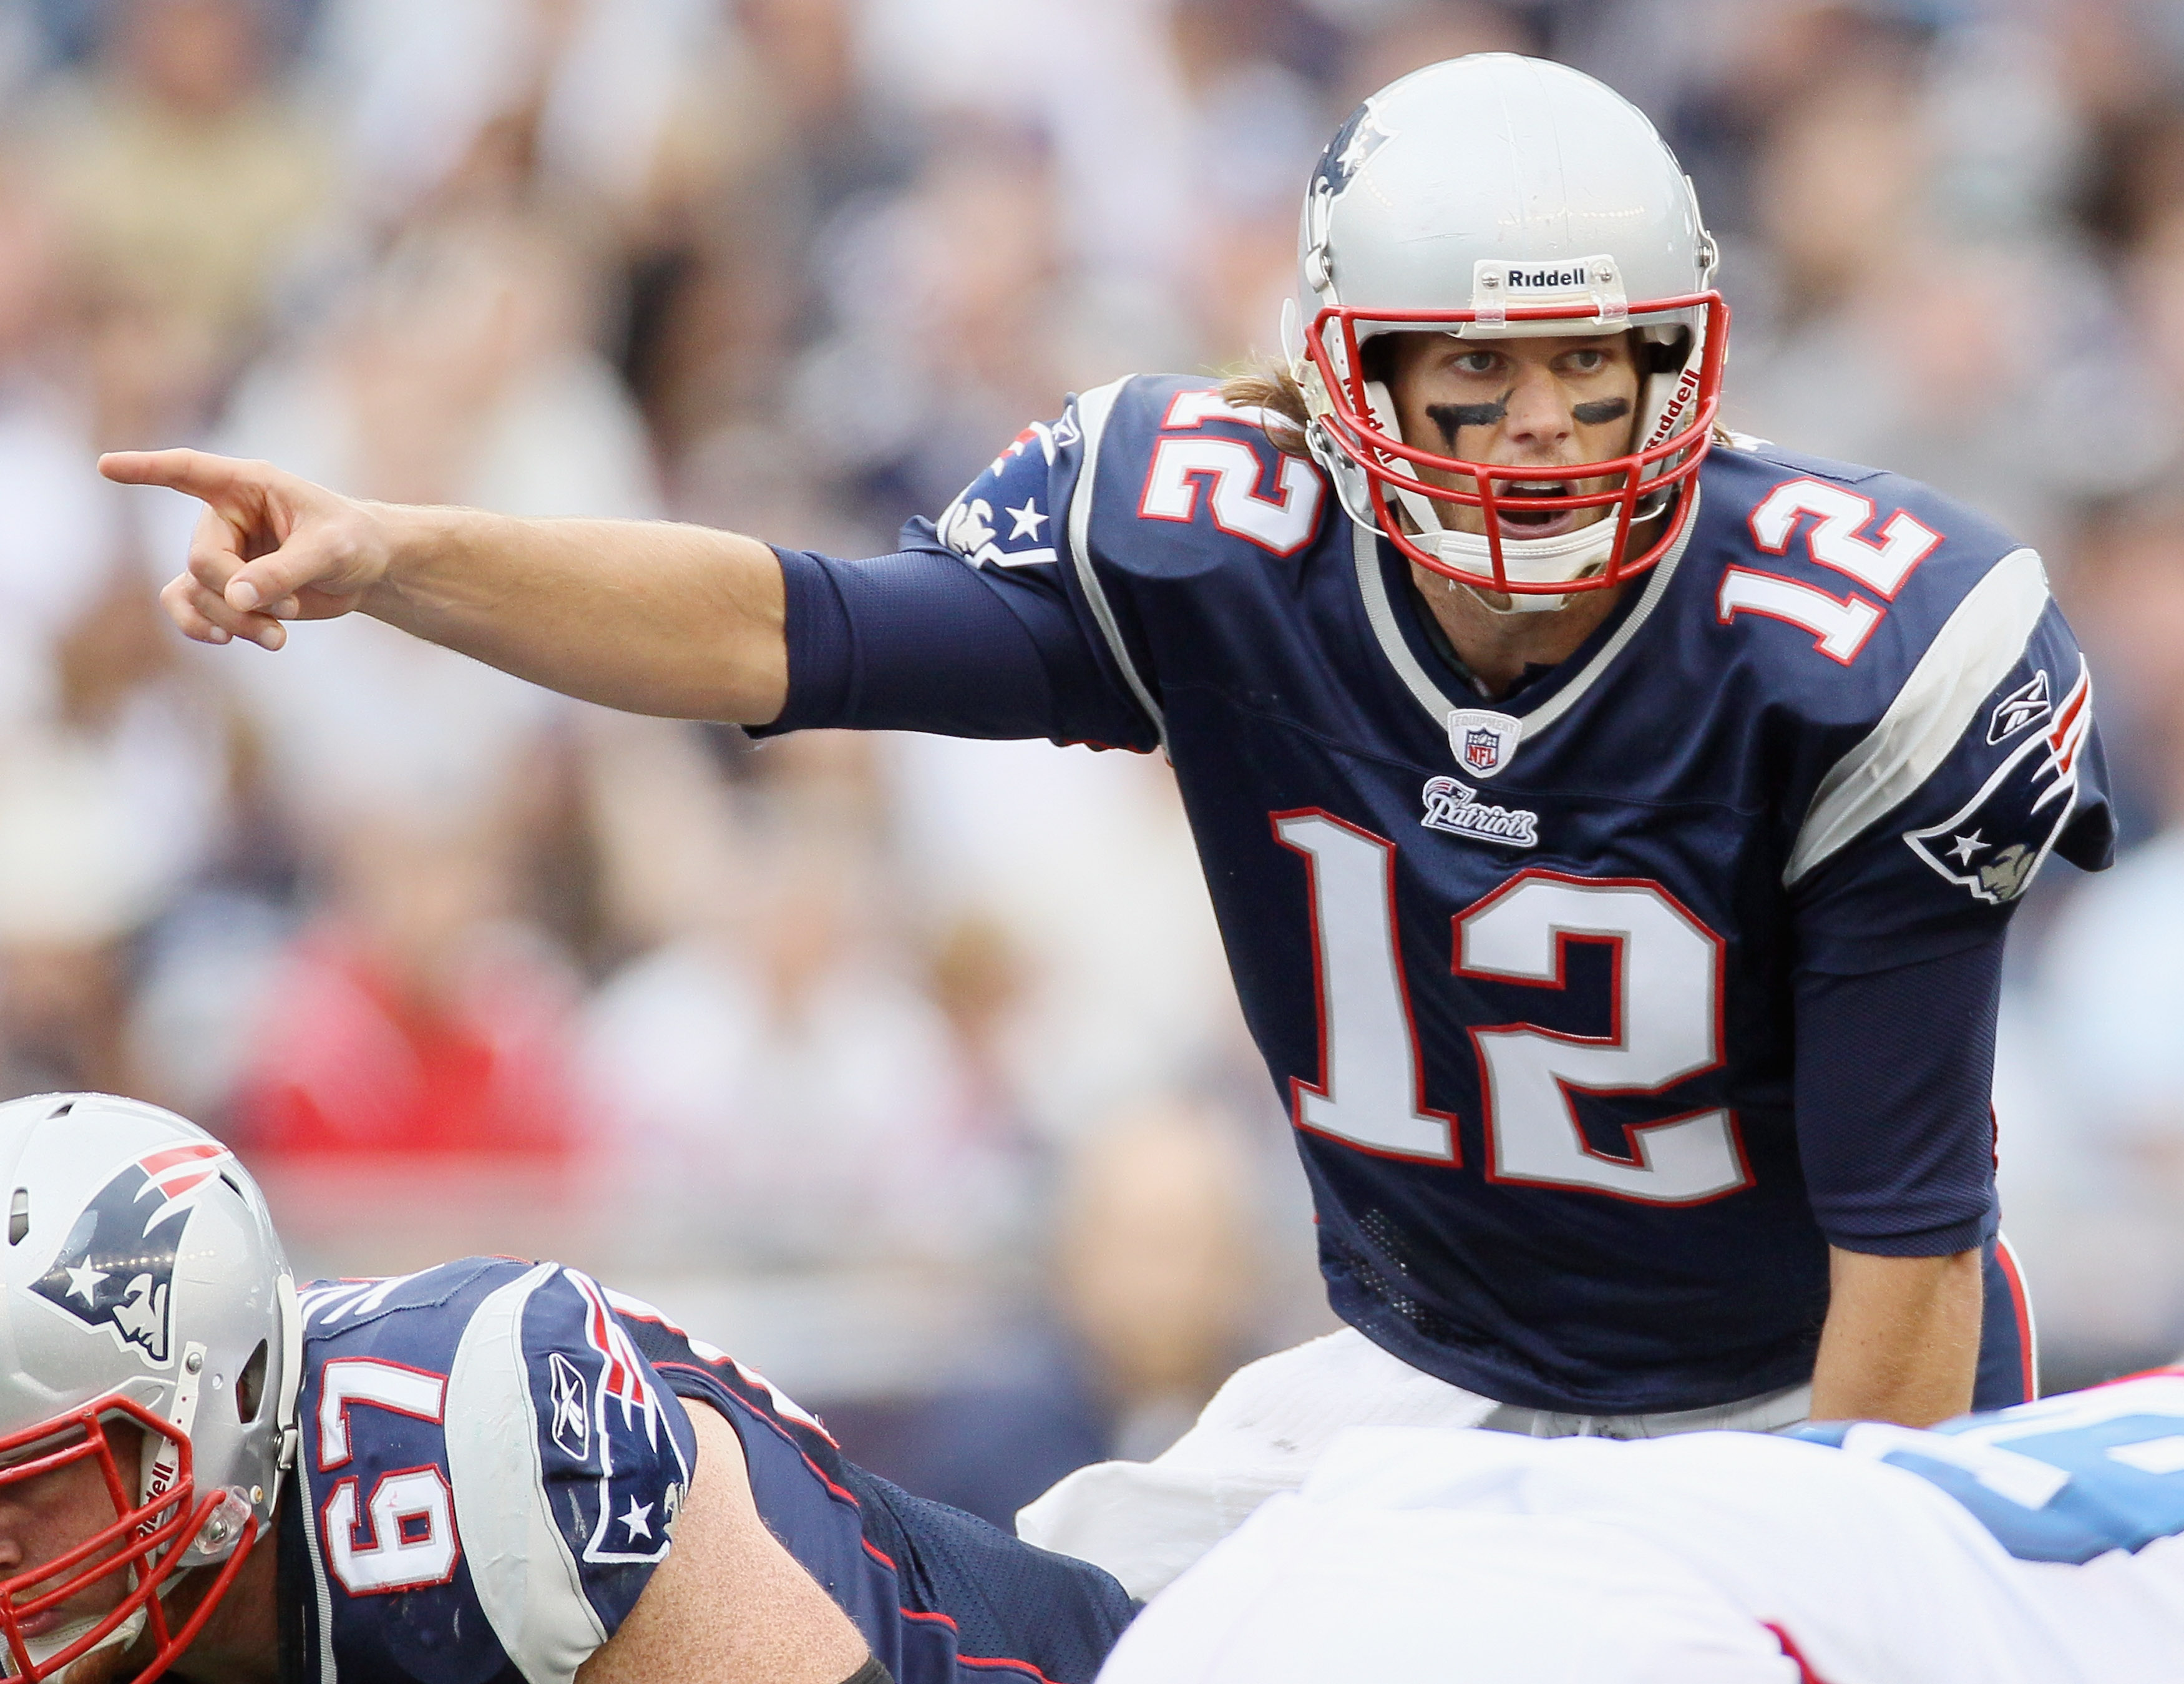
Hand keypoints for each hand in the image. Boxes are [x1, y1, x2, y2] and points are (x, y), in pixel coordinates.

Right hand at [98, 450, 391, 651]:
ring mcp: (221, 552)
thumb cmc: (354, 541)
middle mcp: (225, 516)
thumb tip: (235, 596)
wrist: (368, 568)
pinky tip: (228, 639)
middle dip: (238, 596)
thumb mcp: (331, 550)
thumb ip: (284, 571)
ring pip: (196, 592)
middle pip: (202, 561)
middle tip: (289, 611)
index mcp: (248, 486)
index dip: (146, 469)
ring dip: (232, 621)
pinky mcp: (224, 586)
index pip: (188, 471)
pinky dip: (203, 627)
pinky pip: (189, 606)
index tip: (106, 466)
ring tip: (278, 639)